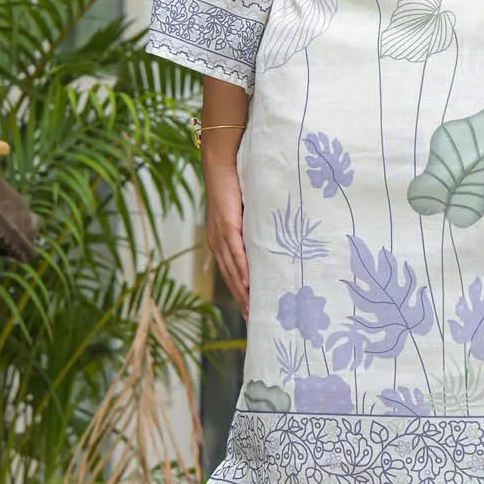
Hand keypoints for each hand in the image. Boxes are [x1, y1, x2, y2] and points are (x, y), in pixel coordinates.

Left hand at [206, 170, 249, 313]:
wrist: (220, 165)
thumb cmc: (233, 186)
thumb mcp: (243, 212)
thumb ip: (250, 227)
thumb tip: (267, 239)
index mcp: (218, 240)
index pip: (228, 271)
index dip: (237, 290)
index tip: (247, 308)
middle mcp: (216, 241)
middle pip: (229, 276)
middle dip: (239, 297)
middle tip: (251, 317)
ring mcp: (220, 234)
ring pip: (231, 268)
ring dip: (241, 289)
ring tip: (251, 306)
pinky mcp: (227, 224)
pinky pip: (235, 251)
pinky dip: (241, 268)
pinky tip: (248, 281)